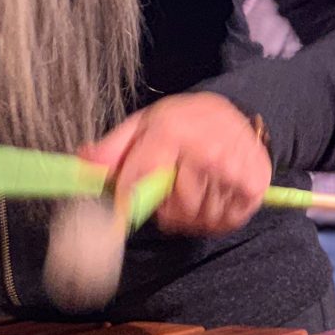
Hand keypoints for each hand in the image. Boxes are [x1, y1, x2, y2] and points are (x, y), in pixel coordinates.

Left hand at [80, 92, 271, 235]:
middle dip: (162, 205)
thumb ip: (112, 148)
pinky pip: (221, 222)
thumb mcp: (143, 123)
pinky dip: (210, 217)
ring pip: (195, 218)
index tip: (116, 219)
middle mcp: (205, 151)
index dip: (125, 203)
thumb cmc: (185, 121)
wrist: (238, 112)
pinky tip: (210, 194)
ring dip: (187, 213)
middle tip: (168, 187)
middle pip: (171, 207)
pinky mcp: (253, 188)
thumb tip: (82, 165)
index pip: (140, 179)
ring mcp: (233, 172)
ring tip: (191, 186)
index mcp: (171, 132)